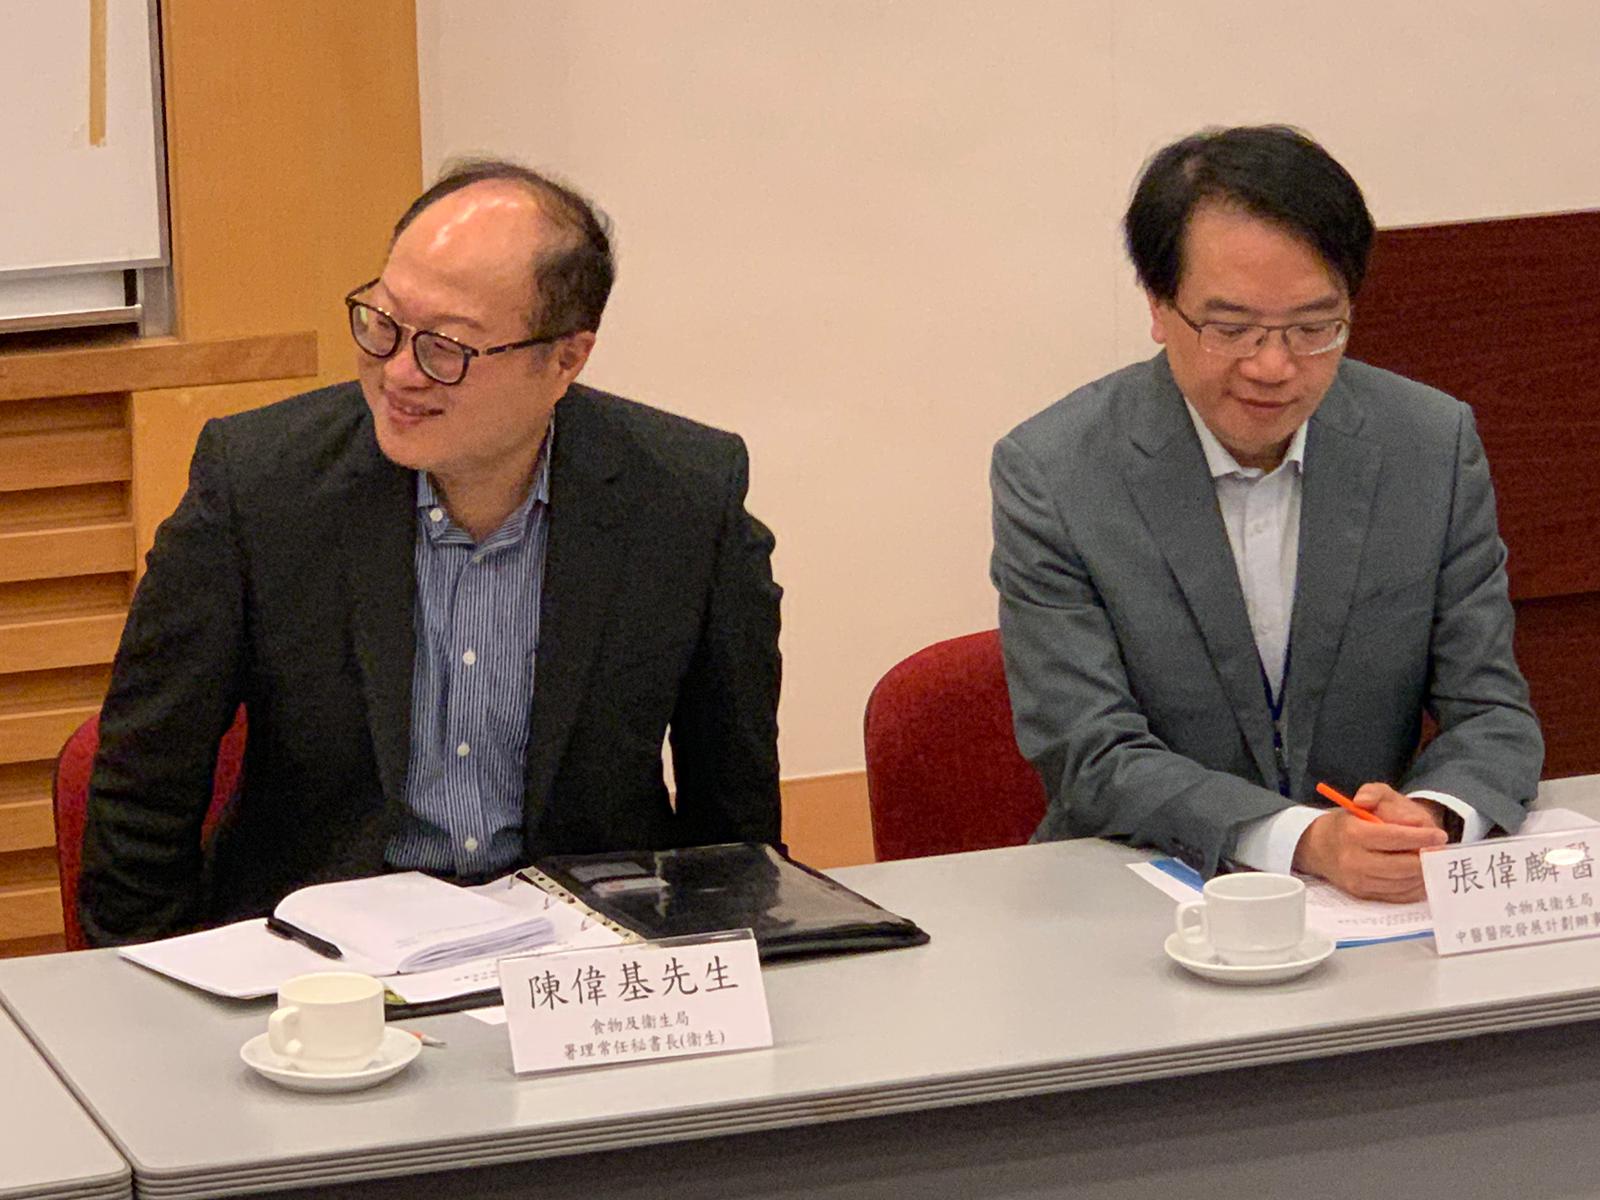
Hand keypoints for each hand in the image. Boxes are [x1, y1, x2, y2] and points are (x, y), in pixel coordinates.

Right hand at [1292, 783, 1448, 901]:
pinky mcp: (1363, 895)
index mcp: (1352, 832)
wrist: (1323, 846)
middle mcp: (1352, 860)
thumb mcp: (1370, 797)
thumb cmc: (1354, 819)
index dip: (1420, 837)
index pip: (1393, 837)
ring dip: (1422, 873)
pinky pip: (1398, 896)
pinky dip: (1415, 887)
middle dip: (1425, 858)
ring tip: (1430, 860)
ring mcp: (1358, 881)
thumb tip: (1407, 819)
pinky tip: (1421, 874)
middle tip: (1438, 850)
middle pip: (1401, 865)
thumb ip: (1382, 796)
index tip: (1440, 835)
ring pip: (1402, 883)